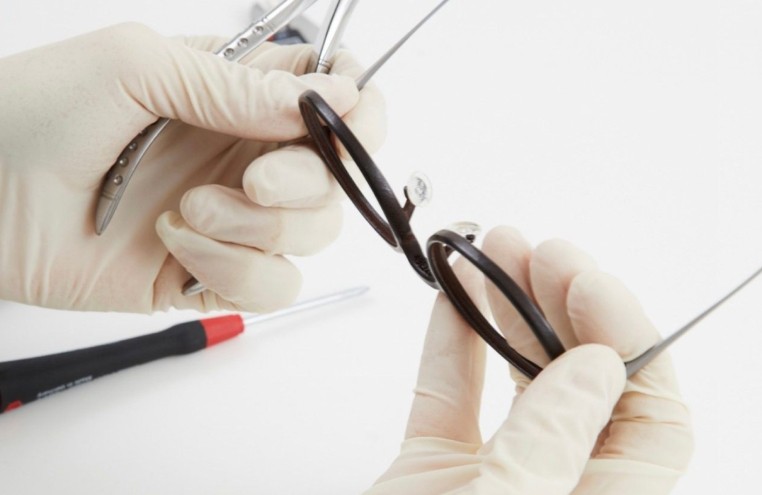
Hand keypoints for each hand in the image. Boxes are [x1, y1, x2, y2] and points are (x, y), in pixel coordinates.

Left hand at [0, 23, 384, 312]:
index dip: (360, 110)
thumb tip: (332, 97)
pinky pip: (272, 286)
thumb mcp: (136, 66)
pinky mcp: (210, 273)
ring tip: (189, 211)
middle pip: (339, 178)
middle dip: (309, 183)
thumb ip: (238, 83)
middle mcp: (245, 156)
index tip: (348, 120)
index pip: (335, 98)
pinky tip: (176, 245)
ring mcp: (233, 219)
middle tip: (257, 180)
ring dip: (259, 231)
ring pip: (314, 236)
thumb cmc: (31, 113)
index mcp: (236, 95)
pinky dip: (233, 271)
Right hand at [366, 227, 691, 494]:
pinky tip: (452, 296)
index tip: (587, 281)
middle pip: (585, 387)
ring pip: (516, 382)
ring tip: (493, 253)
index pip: (653, 419)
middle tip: (541, 253)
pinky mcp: (433, 472)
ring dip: (507, 312)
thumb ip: (553, 445)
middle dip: (566, 307)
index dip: (631, 339)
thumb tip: (598, 371)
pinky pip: (449, 394)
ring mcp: (492, 481)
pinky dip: (448, 341)